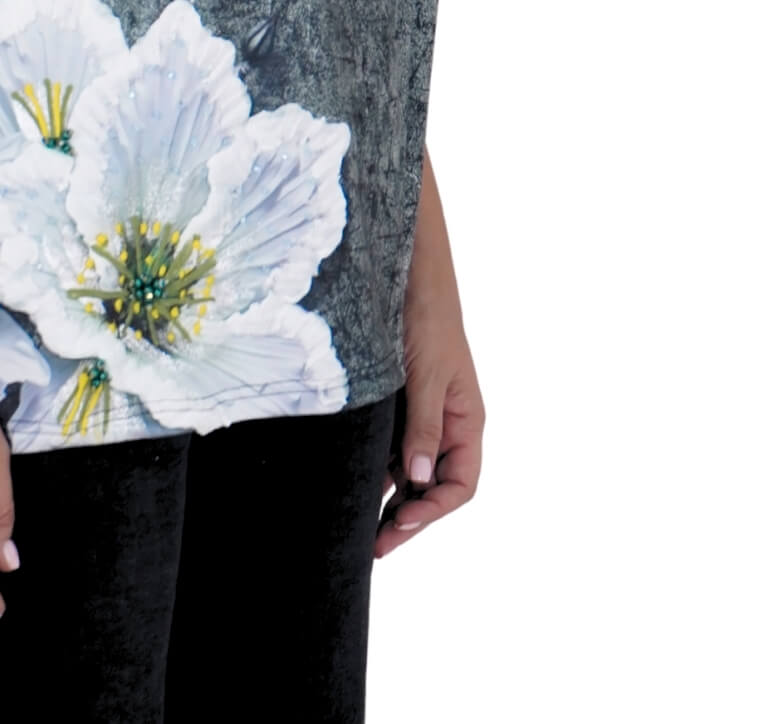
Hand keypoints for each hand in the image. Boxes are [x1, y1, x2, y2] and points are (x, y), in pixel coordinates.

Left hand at [374, 290, 483, 557]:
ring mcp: (421, 414)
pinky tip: (354, 484)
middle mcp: (446, 423)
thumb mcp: (426, 374)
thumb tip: (419, 480)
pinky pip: (389, 446)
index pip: (460, 484)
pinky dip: (376, 468)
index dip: (434, 511)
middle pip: (433, 485)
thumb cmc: (427, 318)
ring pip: (409, 470)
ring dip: (389, 499)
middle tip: (376, 547)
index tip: (401, 524)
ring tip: (360, 529)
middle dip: (408, 518)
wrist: (408, 273)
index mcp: (466, 421)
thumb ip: (423, 426)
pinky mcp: (397, 402)